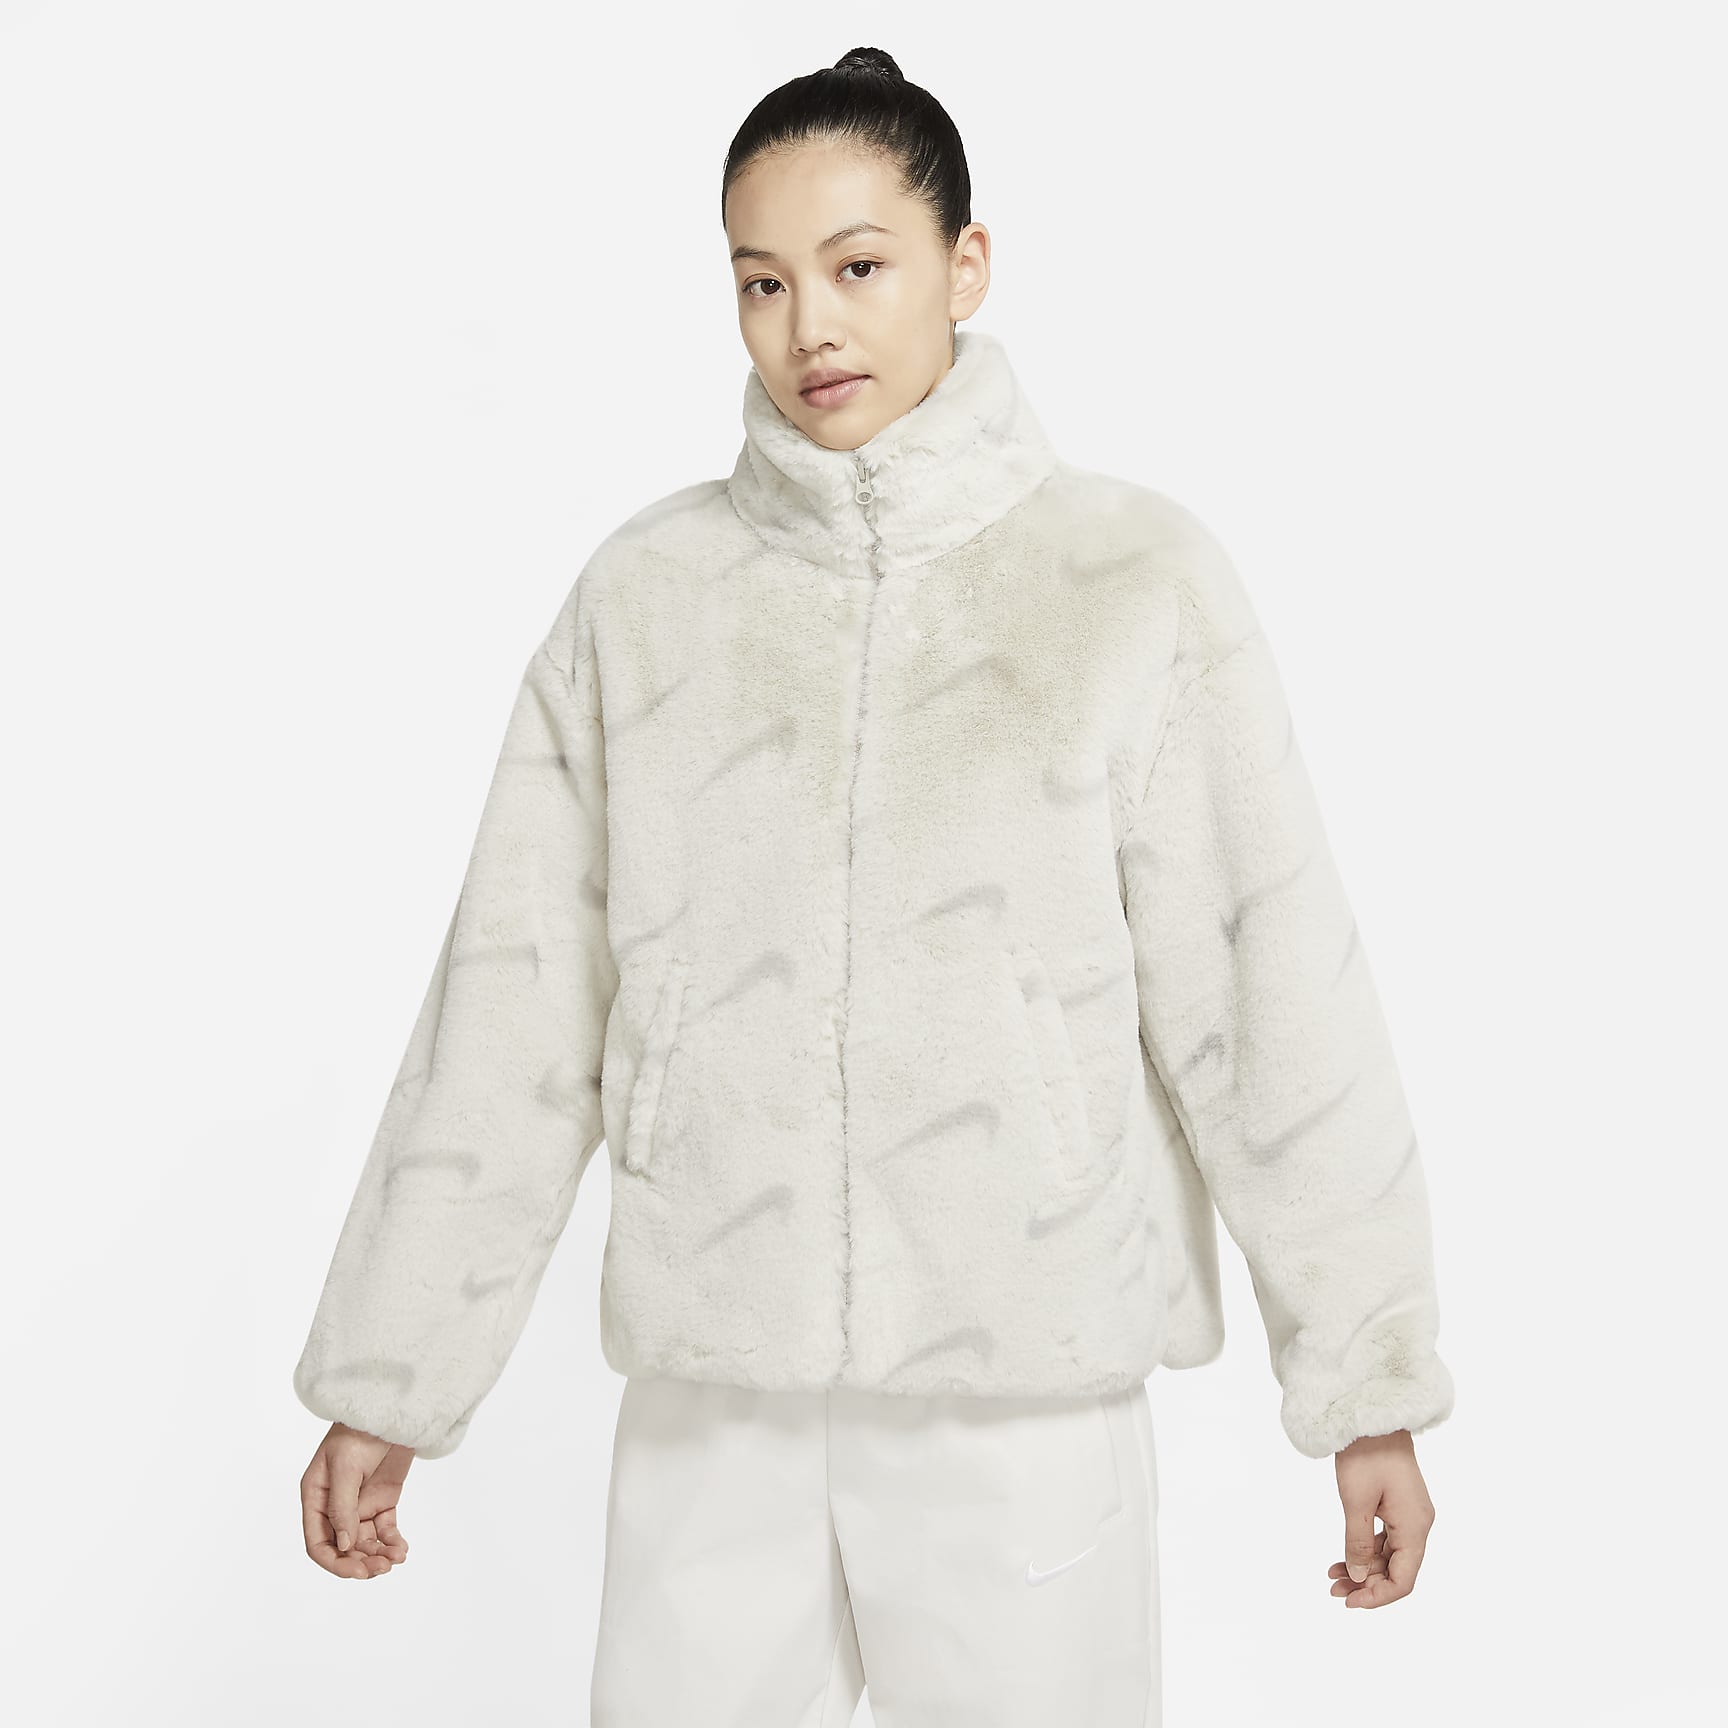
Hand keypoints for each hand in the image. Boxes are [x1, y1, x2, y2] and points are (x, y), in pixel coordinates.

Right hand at [300, 1422, 413, 1578]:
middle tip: (381, 1568)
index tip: (356, 1571)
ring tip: (396, 1557)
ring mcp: (360, 1505)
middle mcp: (335, 1506)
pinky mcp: (383, 1501)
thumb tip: (344, 1546)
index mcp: (316, 1497)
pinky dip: (393, 1542)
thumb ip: (343, 1507)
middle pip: (343, 1547)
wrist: (393, 1410)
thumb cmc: (359, 1431)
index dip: (334, 1562)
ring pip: (365, 1542)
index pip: (318, 1542)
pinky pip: (384, 1530)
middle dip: (360, 1562)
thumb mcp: (346, 1467)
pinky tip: (402, 1549)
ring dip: (378, 1554)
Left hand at [1327, 1428, 1434, 1608]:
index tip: (1351, 1602)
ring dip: (1364, 1569)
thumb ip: (1358, 1544)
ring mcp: (1409, 1514)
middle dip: (1368, 1585)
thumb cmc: (1365, 1454)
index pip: (1404, 1579)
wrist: (1371, 1415)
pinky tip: (1342, 1557)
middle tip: (1334, 1590)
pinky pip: (1385, 1538)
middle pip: (1398, 1570)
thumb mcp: (1356, 1502)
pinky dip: (1366, 1550)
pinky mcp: (1398, 1505)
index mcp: (1416, 1526)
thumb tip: (1359, 1578)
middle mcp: (1418, 1524)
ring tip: (1333, 1577)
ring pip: (1389, 1555)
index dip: (1379, 1596)